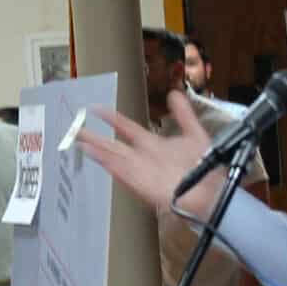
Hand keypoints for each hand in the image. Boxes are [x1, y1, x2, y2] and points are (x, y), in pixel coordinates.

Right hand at [76, 91, 222, 221]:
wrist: (210, 192)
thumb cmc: (205, 168)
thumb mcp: (195, 134)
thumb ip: (183, 114)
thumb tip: (174, 94)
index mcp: (153, 145)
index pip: (127, 128)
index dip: (113, 118)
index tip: (97, 108)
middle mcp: (143, 156)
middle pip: (113, 144)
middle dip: (94, 136)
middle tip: (76, 128)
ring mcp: (140, 170)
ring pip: (113, 156)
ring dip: (96, 148)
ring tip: (78, 140)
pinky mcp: (141, 183)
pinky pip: (120, 171)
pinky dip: (107, 163)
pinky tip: (94, 155)